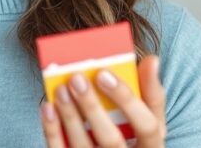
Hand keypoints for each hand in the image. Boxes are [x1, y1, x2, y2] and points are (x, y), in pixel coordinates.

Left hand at [40, 55, 166, 147]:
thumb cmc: (137, 134)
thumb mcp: (150, 117)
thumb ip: (151, 92)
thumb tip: (151, 60)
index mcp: (152, 146)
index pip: (147, 126)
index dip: (126, 100)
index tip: (104, 73)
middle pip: (111, 140)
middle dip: (92, 107)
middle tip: (77, 78)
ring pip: (83, 147)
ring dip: (70, 116)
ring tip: (61, 88)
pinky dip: (53, 130)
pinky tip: (48, 107)